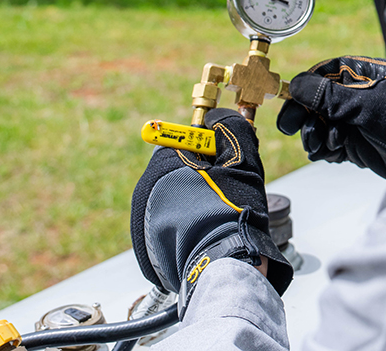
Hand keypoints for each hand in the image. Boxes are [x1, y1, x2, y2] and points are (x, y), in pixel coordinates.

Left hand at [131, 109, 291, 313]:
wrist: (222, 265)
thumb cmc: (232, 212)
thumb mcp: (241, 160)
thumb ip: (231, 129)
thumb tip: (220, 119)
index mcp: (162, 165)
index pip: (187, 143)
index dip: (213, 150)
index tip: (229, 162)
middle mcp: (145, 191)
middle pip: (180, 171)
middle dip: (203, 177)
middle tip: (228, 190)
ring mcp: (143, 222)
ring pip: (176, 199)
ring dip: (195, 201)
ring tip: (219, 215)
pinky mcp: (148, 249)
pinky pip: (171, 225)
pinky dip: (187, 226)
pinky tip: (207, 233)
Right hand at [276, 56, 385, 178]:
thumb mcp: (365, 105)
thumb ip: (329, 97)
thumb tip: (297, 85)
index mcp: (362, 76)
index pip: (324, 75)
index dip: (305, 89)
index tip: (291, 102)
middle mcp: (356, 96)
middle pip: (317, 102)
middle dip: (305, 116)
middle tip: (292, 128)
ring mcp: (355, 120)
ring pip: (320, 125)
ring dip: (315, 135)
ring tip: (323, 146)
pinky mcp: (355, 143)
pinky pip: (329, 144)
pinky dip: (325, 150)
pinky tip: (331, 154)